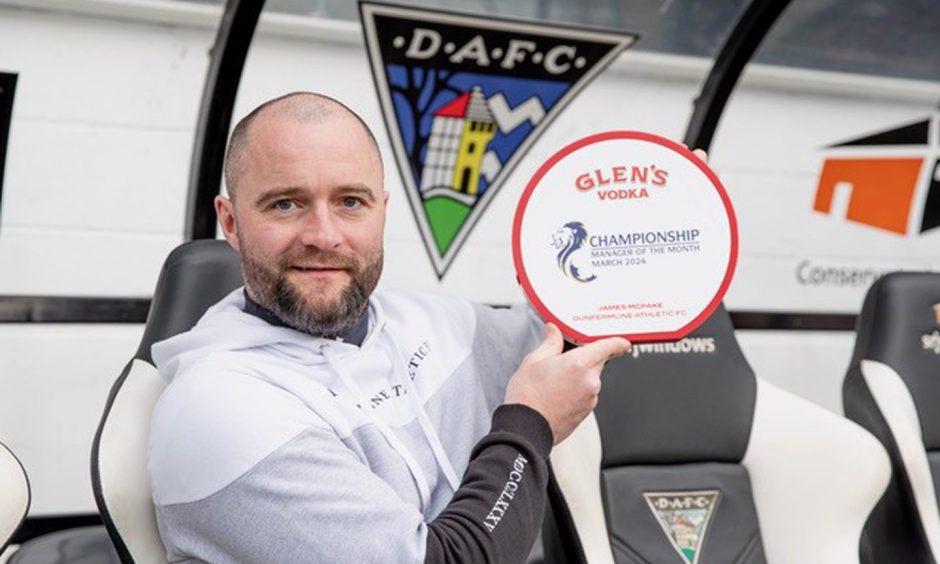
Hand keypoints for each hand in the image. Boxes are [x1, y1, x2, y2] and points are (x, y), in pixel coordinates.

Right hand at [504, 323, 630, 443]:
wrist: (526, 427)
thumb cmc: (528, 397)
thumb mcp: (534, 361)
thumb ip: (550, 343)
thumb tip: (554, 332)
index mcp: (579, 363)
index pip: (608, 347)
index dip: (617, 342)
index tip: (621, 342)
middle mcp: (589, 381)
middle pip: (598, 362)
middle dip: (584, 359)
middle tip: (563, 362)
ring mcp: (590, 398)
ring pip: (590, 379)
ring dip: (579, 377)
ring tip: (555, 382)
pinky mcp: (587, 412)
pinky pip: (587, 395)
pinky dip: (577, 392)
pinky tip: (558, 394)